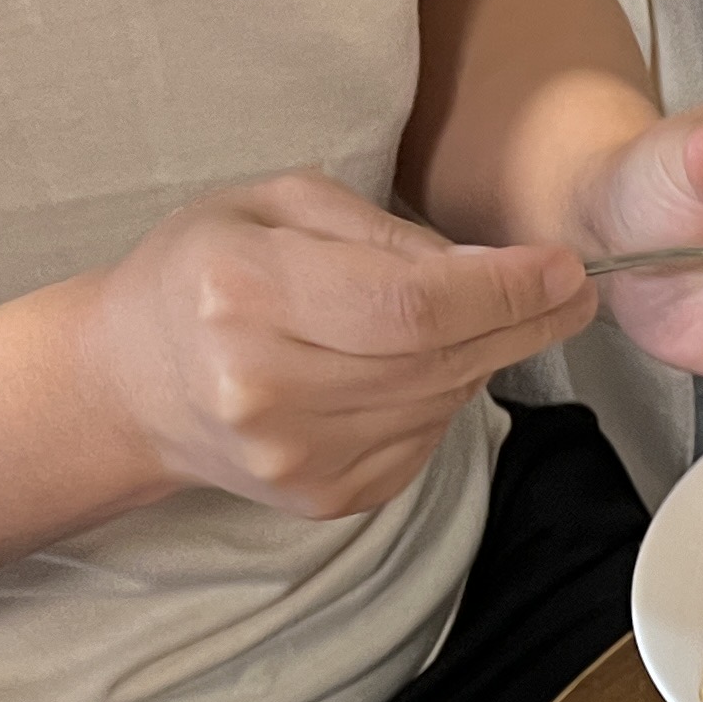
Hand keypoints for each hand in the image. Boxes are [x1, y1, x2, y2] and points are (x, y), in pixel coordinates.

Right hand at [75, 172, 592, 516]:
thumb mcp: (277, 205)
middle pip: (438, 361)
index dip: (504, 292)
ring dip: (475, 358)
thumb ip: (385, 231)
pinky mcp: (325, 496)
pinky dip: (438, 399)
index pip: (412, 306)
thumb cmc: (206, 274)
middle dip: (518, 323)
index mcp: (245, 294)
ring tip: (463, 319)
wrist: (136, 381)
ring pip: (440, 403)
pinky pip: (423, 441)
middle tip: (566, 292)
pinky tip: (407, 368)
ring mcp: (296, 456)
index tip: (565, 271)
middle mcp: (267, 387)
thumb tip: (493, 270)